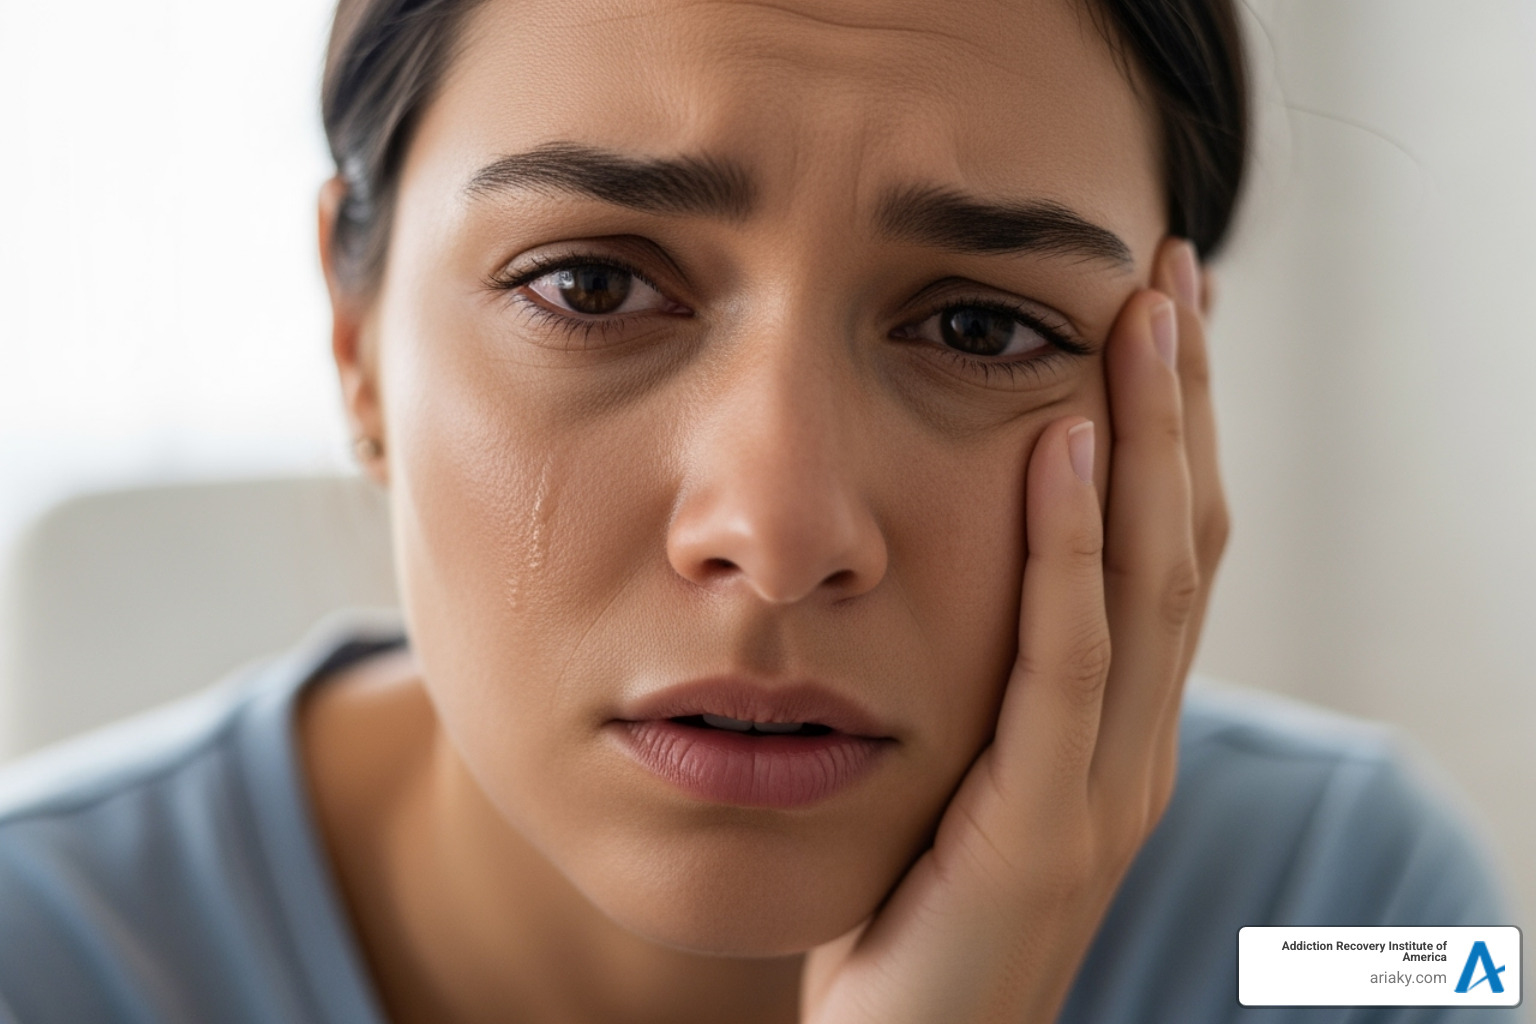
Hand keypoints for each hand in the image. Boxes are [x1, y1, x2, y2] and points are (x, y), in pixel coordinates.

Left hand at [800, 238, 1228, 1022]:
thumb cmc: (914, 916)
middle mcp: (1133, 748)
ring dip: (1150, 439)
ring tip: (1142, 316)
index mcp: (1115, 731)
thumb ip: (986, 689)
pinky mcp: (1039, 827)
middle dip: (1180, 403)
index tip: (1156, 319)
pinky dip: (1069, 548)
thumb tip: (962, 579)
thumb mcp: (960, 780)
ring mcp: (1101, 789)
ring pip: (1148, 582)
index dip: (1173, 432)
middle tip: (1171, 273)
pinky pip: (1061, 661)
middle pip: (1181, 542)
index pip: (1164, 552)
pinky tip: (1062, 444)